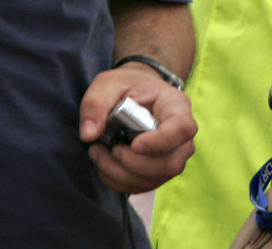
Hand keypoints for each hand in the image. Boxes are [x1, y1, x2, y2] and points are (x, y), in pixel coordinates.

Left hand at [79, 64, 196, 193]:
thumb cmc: (127, 86)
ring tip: (100, 155)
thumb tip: (89, 134)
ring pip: (156, 178)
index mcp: (177, 106)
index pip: (182, 129)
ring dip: (122, 174)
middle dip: (133, 164)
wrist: (136, 95)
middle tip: (110, 149)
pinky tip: (106, 165)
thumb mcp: (108, 84)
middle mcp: (182, 136)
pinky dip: (120, 181)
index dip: (160, 142)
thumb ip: (96, 104)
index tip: (134, 144)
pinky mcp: (160, 171)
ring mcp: (174, 156)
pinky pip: (144, 186)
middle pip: (170, 162)